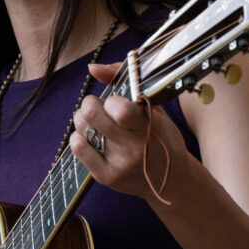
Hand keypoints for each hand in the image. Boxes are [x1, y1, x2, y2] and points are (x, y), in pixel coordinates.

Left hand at [69, 62, 190, 202]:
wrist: (171, 180)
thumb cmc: (162, 136)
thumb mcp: (155, 106)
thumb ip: (125, 80)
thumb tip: (92, 68)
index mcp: (151, 126)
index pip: (120, 109)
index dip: (110, 100)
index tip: (115, 102)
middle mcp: (134, 147)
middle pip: (91, 114)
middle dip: (90, 104)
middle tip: (98, 107)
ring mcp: (119, 164)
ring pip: (81, 128)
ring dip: (83, 120)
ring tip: (96, 123)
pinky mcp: (106, 177)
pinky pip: (77, 148)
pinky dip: (78, 136)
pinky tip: (90, 136)